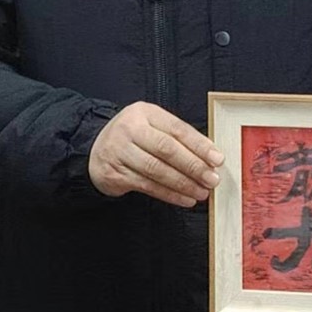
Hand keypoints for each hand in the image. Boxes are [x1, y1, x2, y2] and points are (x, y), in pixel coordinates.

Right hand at [88, 102, 223, 207]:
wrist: (94, 150)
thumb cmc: (132, 138)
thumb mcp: (151, 126)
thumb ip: (177, 137)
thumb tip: (210, 156)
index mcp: (143, 112)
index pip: (176, 128)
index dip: (199, 145)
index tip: (217, 159)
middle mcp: (129, 128)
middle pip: (167, 149)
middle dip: (193, 166)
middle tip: (212, 179)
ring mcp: (119, 150)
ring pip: (157, 170)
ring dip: (183, 183)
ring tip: (201, 192)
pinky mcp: (114, 172)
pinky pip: (147, 186)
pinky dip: (169, 195)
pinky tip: (184, 198)